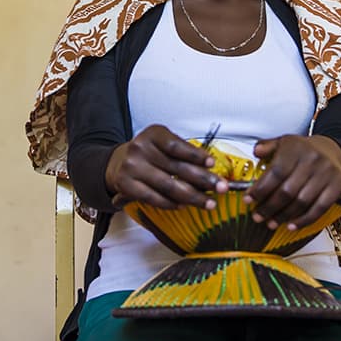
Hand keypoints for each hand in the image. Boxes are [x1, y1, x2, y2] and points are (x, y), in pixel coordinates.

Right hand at [105, 125, 228, 209]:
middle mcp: (140, 148)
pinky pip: (153, 197)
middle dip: (203, 180)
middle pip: (176, 167)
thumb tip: (210, 171)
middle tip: (221, 188)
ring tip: (209, 203)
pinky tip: (183, 206)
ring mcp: (132, 167)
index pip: (176, 146)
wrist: (118, 162)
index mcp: (153, 134)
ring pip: (167, 185)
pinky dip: (170, 203)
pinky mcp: (126, 185)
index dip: (196, 155)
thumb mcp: (163, 144)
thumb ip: (183, 153)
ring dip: (192, 197)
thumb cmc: (150, 153)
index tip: (212, 164)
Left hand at [245, 135, 340, 230]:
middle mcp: (312, 160)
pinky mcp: (338, 186)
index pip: (276, 172)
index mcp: (296, 147)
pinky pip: (320, 208)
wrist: (333, 150)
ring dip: (284, 216)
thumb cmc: (302, 150)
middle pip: (287, 190)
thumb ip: (268, 146)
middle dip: (269, 207)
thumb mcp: (284, 142)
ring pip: (302, 202)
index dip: (260, 189)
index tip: (248, 200)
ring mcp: (327, 174)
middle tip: (257, 216)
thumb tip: (256, 152)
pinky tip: (291, 226)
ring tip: (270, 223)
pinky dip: (304, 220)